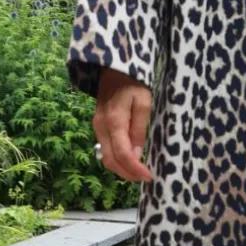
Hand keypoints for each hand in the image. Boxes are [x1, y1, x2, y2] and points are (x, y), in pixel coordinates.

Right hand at [94, 68, 152, 182]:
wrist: (114, 67)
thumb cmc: (133, 83)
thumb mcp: (143, 103)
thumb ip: (139, 129)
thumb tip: (136, 155)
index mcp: (114, 122)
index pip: (122, 154)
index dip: (134, 169)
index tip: (148, 177)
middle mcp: (101, 128)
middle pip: (110, 160)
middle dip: (127, 174)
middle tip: (144, 178)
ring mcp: (97, 127)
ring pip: (105, 157)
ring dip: (121, 169)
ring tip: (138, 172)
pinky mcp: (98, 126)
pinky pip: (105, 149)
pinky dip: (117, 159)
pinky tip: (129, 159)